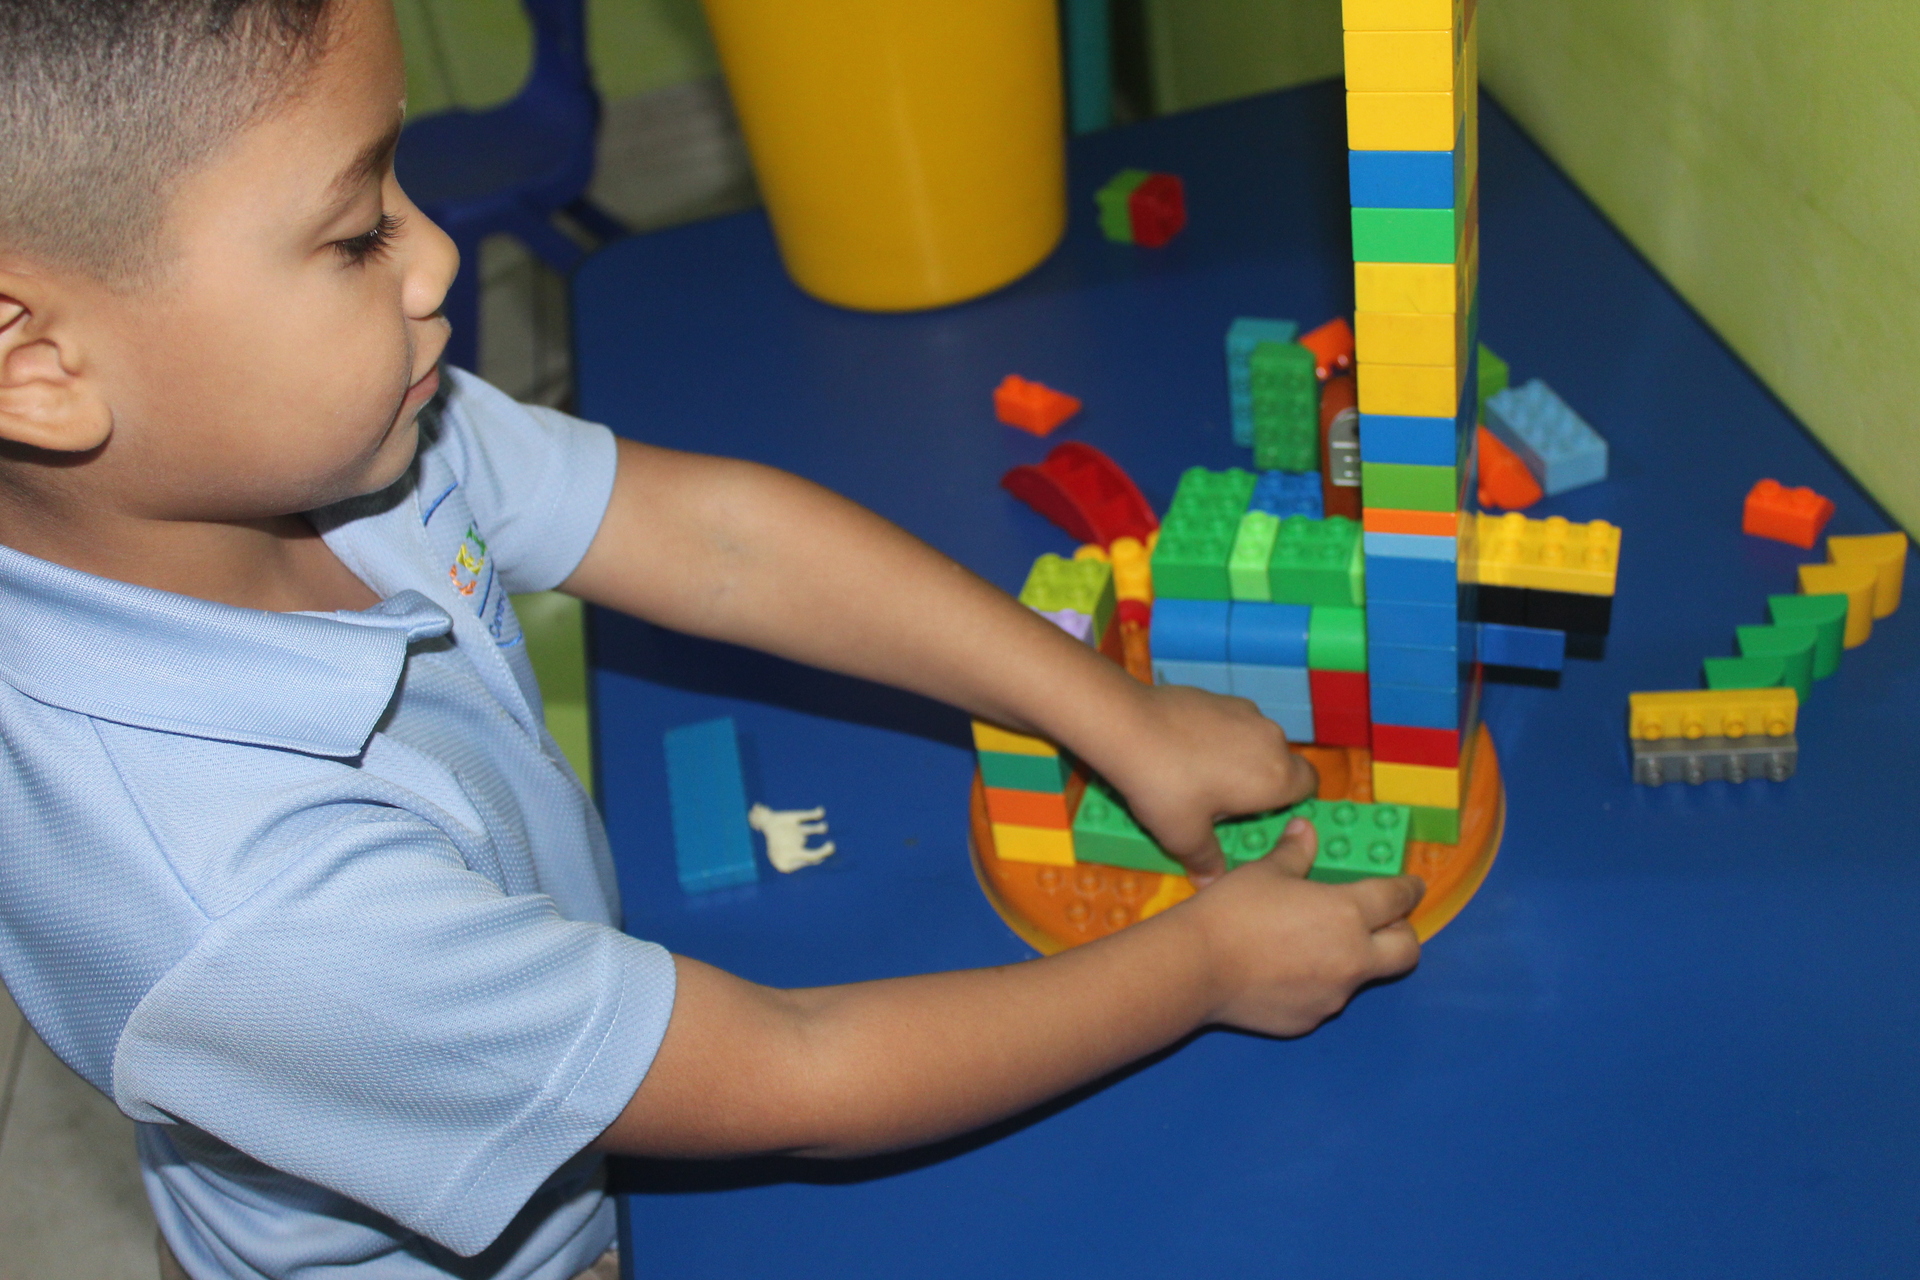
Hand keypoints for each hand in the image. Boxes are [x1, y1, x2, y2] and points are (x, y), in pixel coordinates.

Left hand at [1095, 683, 1318, 880]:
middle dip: (1260, 782)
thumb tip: (1210, 882)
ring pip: (1255, 740)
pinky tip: (1183, 749)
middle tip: (1222, 803)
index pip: (1309, 786)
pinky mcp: (1218, 695)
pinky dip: (1218, 736)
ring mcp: (1245, 711)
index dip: (1291, 801)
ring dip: (1239, 757)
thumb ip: (1206, 861)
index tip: (1260, 814)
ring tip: (1198, 776)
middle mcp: (1270, 739)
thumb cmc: (1165, 786)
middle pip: (1281, 763)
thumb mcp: (1184, 836)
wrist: (1127, 725)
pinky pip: (1231, 722)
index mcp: (1276, 777)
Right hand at [1178, 817, 1423, 1036]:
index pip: (1399, 899)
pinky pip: (1325, 998)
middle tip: (1383, 922)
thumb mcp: (1265, 871)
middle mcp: (1352, 958)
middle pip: (1406, 952)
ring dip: (1352, 959)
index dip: (1409, 889)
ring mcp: (1334, 995)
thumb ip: (1295, 852)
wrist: (1195, 968)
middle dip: (1403, 934)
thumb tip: (1306, 831)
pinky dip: (1316, 983)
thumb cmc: (1232, 911)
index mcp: (1348, 912)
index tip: (1410, 886)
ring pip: (1362, 976)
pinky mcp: (1309, 1020)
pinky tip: (1283, 972)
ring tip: (1312, 945)